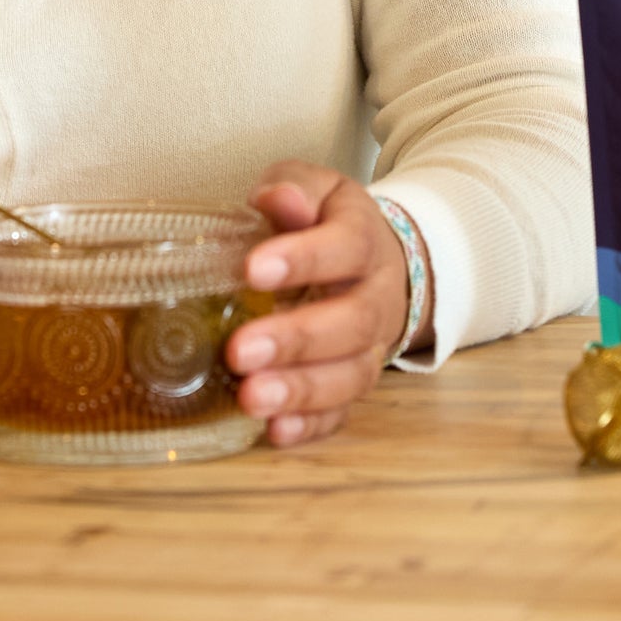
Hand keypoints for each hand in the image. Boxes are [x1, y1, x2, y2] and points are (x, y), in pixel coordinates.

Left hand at [223, 162, 416, 448]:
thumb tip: (277, 199)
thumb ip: (294, 189)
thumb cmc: (326, 224)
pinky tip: (274, 431)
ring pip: (352, 374)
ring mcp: (371, 347)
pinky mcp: (354, 383)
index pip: (346, 247)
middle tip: (241, 350)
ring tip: (251, 397)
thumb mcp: (315, 191)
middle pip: (352, 322)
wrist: (378, 263)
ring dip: (301, 390)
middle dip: (297, 339)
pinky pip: (342, 412)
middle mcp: (376, 298)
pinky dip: (311, 425)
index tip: (253, 269)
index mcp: (364, 241)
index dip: (304, 259)